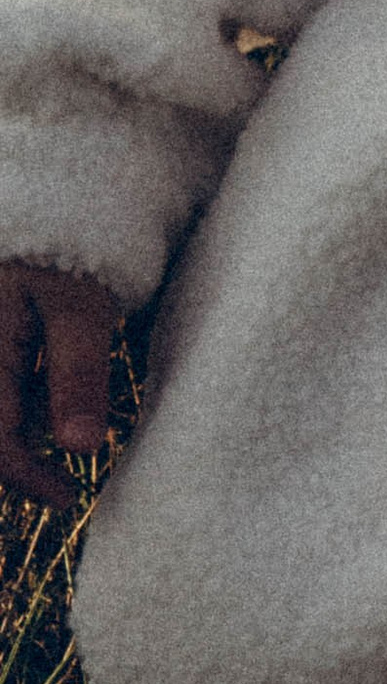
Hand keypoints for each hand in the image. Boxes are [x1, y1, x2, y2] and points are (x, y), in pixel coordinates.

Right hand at [0, 262, 118, 508]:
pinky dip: (24, 399)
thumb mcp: (82, 305)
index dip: (28, 477)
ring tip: (64, 430)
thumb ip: (77, 375)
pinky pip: (5, 382)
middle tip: (59, 480)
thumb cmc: (72, 241)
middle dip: (17, 457)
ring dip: (20, 429)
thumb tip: (81, 447)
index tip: (68, 497)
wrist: (60, 186)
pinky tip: (53, 391)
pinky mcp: (2, 330)